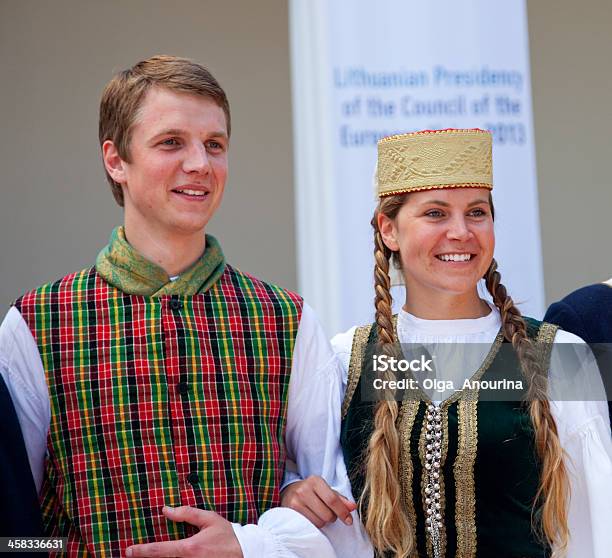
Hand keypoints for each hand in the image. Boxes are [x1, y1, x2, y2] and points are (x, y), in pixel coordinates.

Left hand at [125, 506, 242, 557]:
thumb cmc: (227, 536)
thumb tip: (166, 510)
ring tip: (146, 556)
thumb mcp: (209, 519)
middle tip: (132, 555)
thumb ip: (187, 514)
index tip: (128, 550)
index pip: (159, 550)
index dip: (141, 551)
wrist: (246, 553)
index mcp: (190, 548)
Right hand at [281, 475, 356, 527]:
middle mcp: (304, 489)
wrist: (288, 492)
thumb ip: (340, 499)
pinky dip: (314, 525)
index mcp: (315, 481)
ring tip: (316, 513)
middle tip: (327, 512)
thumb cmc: (311, 492)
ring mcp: (296, 501)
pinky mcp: (291, 512)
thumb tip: (353, 507)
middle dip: (331, 517)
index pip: (332, 499)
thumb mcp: (325, 490)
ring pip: (319, 522)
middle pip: (327, 514)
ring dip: (322, 522)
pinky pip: (310, 526)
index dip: (342, 512)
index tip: (349, 521)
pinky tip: (310, 517)